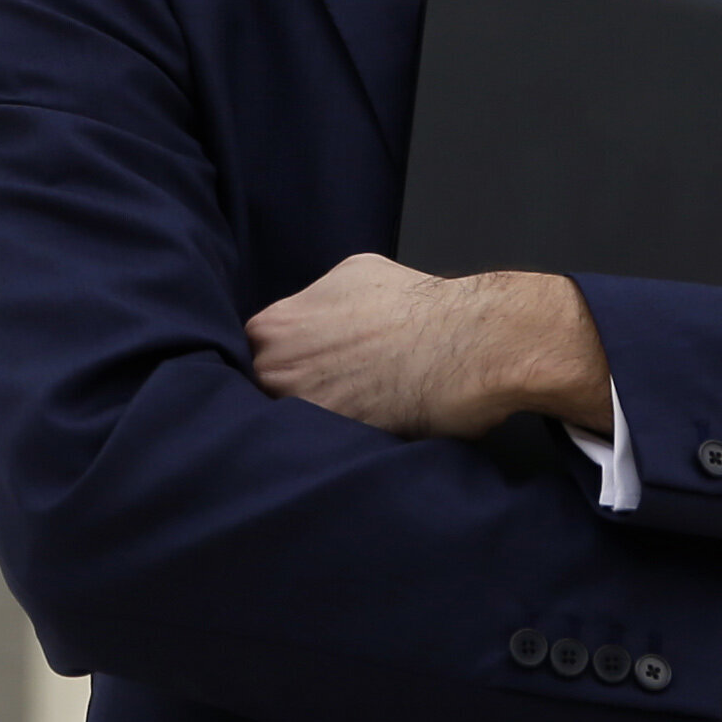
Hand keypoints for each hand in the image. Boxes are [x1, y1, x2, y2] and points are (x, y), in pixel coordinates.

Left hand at [246, 254, 608, 440]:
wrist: (467, 343)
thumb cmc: (418, 306)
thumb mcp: (353, 274)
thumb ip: (316, 300)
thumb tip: (316, 317)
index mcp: (273, 327)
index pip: (253, 354)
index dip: (283, 363)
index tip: (307, 368)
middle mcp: (275, 370)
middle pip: (264, 391)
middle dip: (291, 391)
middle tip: (332, 390)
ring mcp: (302, 410)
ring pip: (288, 424)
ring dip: (310, 421)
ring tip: (354, 409)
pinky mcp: (335, 443)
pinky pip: (321, 447)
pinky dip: (335, 443)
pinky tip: (364, 427)